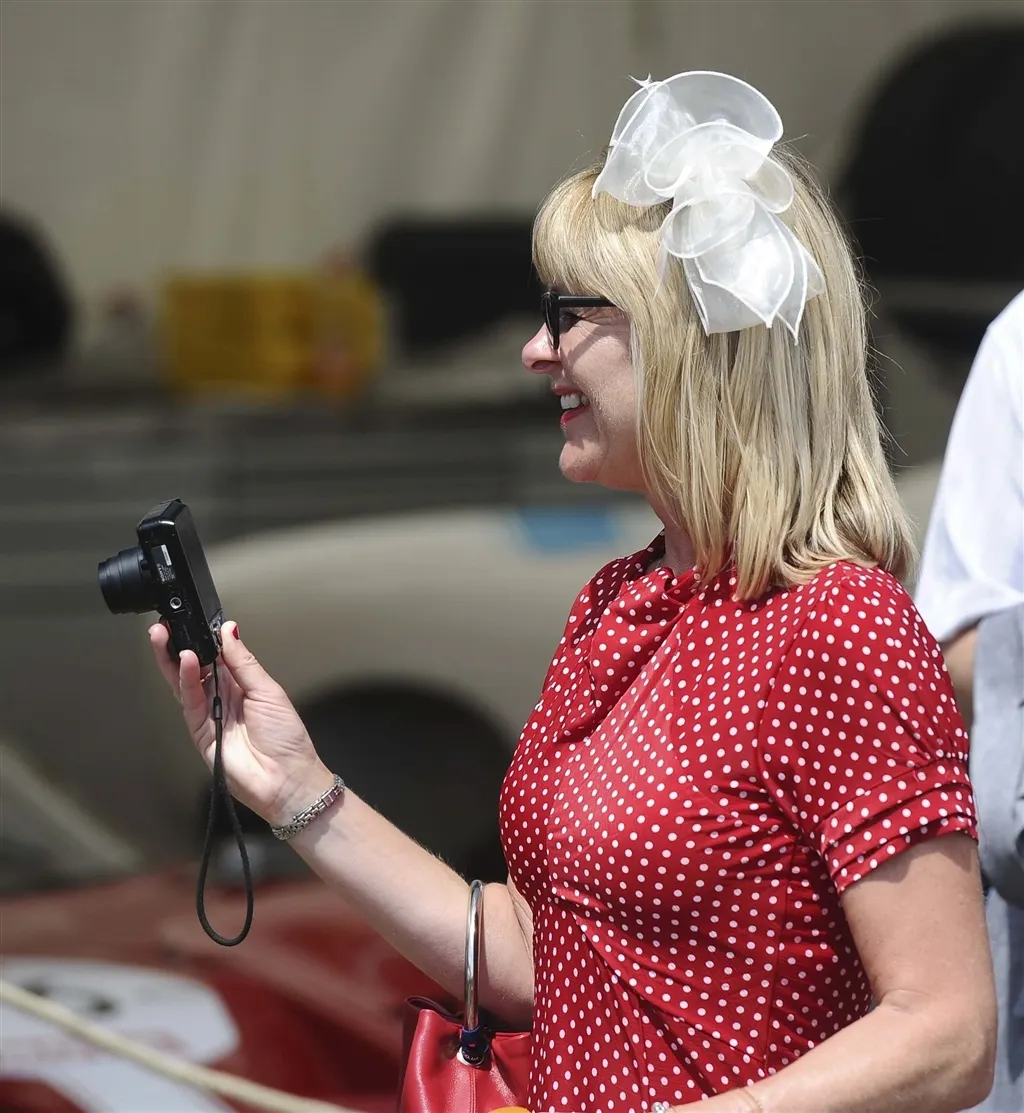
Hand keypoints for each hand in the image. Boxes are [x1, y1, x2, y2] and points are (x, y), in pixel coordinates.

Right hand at [149, 620, 333, 825]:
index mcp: (243, 684)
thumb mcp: (269, 691)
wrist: (286, 779)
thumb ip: (244, 662)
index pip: (217, 655)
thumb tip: (229, 630)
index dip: (204, 638)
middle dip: (179, 645)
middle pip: (195, 667)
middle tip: (165, 624)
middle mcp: (223, 697)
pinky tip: (184, 662)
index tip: (191, 618)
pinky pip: (189, 702)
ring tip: (163, 635)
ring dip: (173, 659)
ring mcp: (210, 714)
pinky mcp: (200, 731)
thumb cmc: (287, 738)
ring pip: (185, 682)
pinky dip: (185, 681)